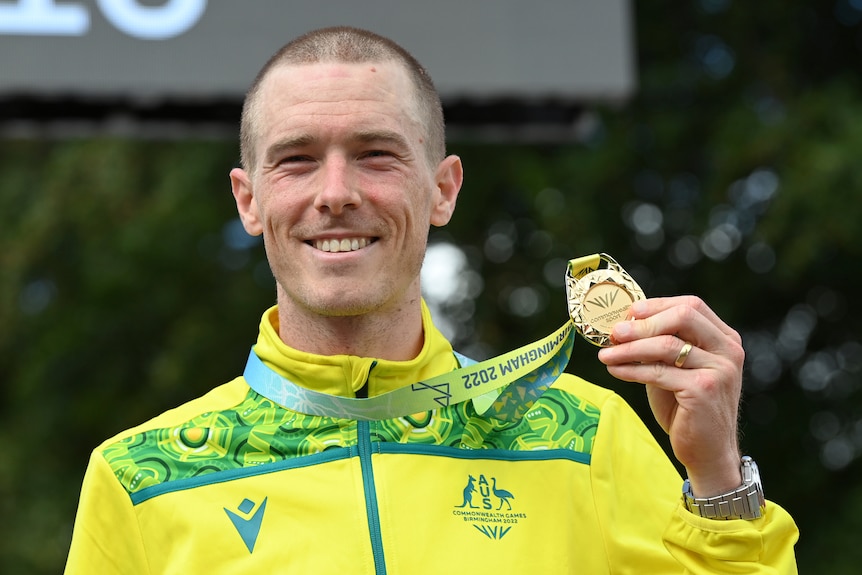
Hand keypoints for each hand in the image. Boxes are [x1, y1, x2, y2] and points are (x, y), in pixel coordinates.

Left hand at [597, 296, 744, 496]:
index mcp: (724, 339)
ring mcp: (719, 370)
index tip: (628, 313)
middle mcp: (728, 350)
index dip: (656, 306)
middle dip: (643, 322)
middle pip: (683, 316)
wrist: (707, 451)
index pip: (690, 305)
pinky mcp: (703, 390)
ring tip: (605, 354)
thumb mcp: (675, 370)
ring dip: (629, 348)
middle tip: (615, 332)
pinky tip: (614, 370)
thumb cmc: (687, 408)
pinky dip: (631, 369)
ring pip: (666, 345)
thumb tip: (622, 327)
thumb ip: (659, 347)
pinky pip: (658, 372)